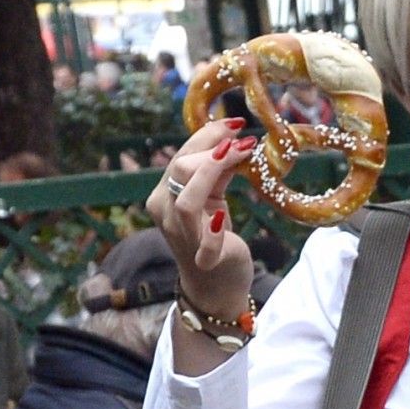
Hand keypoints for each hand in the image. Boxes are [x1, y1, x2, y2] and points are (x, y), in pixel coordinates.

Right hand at [144, 116, 258, 352]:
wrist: (217, 284)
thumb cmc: (216, 236)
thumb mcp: (216, 197)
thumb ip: (218, 173)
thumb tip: (233, 140)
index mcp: (164, 193)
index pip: (181, 156)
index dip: (207, 136)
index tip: (235, 124)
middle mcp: (164, 212)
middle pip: (180, 169)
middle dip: (214, 148)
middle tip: (245, 139)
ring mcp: (181, 237)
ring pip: (186, 200)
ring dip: (215, 173)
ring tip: (243, 155)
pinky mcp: (203, 260)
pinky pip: (206, 244)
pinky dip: (214, 231)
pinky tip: (223, 218)